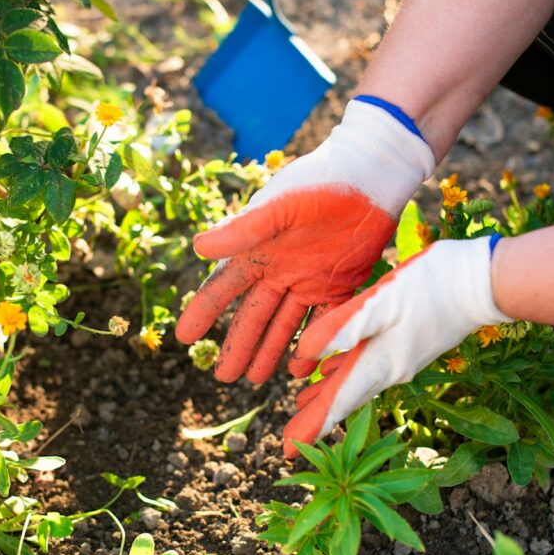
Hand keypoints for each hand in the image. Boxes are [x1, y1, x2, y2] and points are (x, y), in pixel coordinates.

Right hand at [175, 99, 434, 383]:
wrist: (370, 174)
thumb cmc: (319, 182)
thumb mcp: (278, 206)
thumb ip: (242, 230)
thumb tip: (197, 248)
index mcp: (257, 251)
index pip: (222, 288)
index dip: (203, 313)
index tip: (183, 338)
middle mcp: (279, 270)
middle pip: (253, 316)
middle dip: (238, 346)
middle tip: (225, 378)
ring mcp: (309, 280)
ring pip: (284, 325)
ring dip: (270, 351)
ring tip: (256, 380)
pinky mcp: (340, 284)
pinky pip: (323, 322)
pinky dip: (313, 345)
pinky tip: (303, 369)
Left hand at [282, 237, 510, 455]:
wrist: (484, 281)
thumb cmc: (433, 287)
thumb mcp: (382, 302)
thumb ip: (344, 327)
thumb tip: (305, 354)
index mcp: (379, 364)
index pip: (338, 403)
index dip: (310, 426)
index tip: (286, 451)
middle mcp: (389, 370)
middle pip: (344, 400)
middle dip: (315, 420)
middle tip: (287, 443)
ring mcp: (400, 359)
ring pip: (355, 383)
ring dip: (328, 396)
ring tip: (300, 405)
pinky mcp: (408, 344)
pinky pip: (367, 367)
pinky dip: (344, 372)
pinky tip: (332, 368)